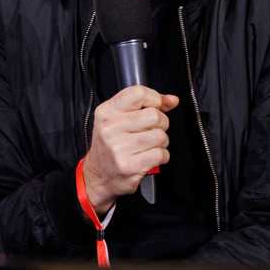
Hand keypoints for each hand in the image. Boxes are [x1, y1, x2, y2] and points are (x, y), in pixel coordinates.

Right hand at [81, 85, 177, 214]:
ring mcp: (119, 148)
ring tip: (150, 145)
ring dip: (162, 142)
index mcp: (106, 112)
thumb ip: (145, 105)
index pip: (138, 93)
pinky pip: (160, 154)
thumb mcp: (118, 119)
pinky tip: (151, 157)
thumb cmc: (110, 145)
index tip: (155, 107)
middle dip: (161, 123)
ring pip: (160, 136)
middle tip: (152, 131)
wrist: (97, 177)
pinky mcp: (129, 166)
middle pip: (155, 115)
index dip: (155, 99)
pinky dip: (162, 156)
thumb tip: (172, 100)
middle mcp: (110, 128)